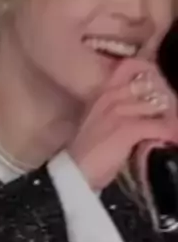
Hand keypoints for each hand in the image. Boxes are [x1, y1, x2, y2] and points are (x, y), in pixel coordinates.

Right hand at [68, 58, 177, 191]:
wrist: (73, 175)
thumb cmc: (87, 154)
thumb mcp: (99, 123)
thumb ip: (118, 110)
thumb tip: (148, 110)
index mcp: (102, 93)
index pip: (130, 66)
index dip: (149, 73)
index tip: (158, 89)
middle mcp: (110, 96)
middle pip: (151, 85)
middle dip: (165, 100)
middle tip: (168, 117)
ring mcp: (119, 111)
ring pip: (160, 104)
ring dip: (170, 118)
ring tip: (172, 131)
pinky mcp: (128, 129)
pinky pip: (161, 126)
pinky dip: (171, 134)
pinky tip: (173, 140)